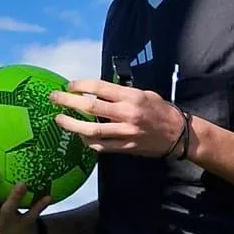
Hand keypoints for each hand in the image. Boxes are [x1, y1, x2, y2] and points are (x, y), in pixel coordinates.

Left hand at [51, 78, 187, 156]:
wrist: (179, 135)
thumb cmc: (162, 111)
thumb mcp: (144, 94)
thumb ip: (122, 93)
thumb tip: (98, 92)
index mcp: (131, 97)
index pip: (99, 88)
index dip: (80, 86)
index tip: (69, 86)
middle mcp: (127, 114)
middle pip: (90, 108)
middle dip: (68, 102)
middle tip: (54, 99)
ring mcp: (126, 133)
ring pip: (92, 130)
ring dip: (72, 125)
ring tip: (60, 120)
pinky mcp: (126, 148)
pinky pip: (102, 146)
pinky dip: (88, 141)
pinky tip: (81, 136)